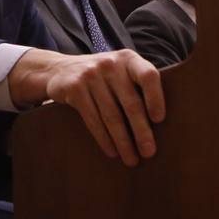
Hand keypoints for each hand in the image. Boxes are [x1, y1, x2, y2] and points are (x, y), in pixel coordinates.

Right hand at [9, 49, 164, 165]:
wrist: (58, 69)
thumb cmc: (101, 78)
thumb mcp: (119, 72)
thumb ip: (137, 86)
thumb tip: (159, 125)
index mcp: (128, 59)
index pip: (148, 75)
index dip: (156, 98)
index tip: (159, 120)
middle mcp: (111, 64)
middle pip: (131, 102)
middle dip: (142, 132)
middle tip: (149, 153)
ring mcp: (91, 75)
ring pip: (112, 115)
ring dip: (123, 142)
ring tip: (131, 159)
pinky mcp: (75, 88)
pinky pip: (93, 119)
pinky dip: (104, 139)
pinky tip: (112, 151)